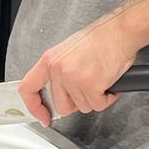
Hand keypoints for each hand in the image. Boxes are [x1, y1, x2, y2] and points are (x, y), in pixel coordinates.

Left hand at [18, 19, 138, 125]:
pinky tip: (108, 83)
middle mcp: (57, 69)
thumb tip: (58, 93)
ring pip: (82, 107)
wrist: (120, 31)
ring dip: (94, 97)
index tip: (43, 117)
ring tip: (100, 79)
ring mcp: (72, 77)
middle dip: (77, 102)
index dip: (34, 108)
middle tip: (89, 88)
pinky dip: (106, 98)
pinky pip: (98, 105)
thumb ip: (59, 71)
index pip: (28, 89)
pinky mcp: (89, 85)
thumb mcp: (69, 51)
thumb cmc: (101, 38)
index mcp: (49, 60)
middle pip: (61, 106)